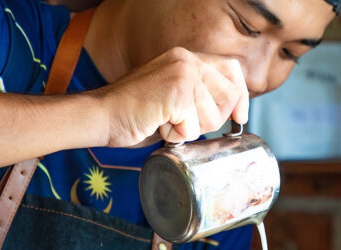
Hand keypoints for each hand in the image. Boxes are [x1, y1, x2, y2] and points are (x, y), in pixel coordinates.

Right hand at [90, 47, 248, 147]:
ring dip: (190, 130)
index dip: (240, 95)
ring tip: (165, 121)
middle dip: (212, 119)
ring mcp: (183, 74)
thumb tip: (231, 111)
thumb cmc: (133, 112)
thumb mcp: (172, 94)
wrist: (100, 114)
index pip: (231, 68)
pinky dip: (176, 136)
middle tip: (183, 122)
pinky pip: (193, 129)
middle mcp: (187, 60)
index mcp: (186, 57)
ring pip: (213, 117)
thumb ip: (198, 94)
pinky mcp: (177, 94)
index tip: (238, 117)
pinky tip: (159, 126)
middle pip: (229, 96)